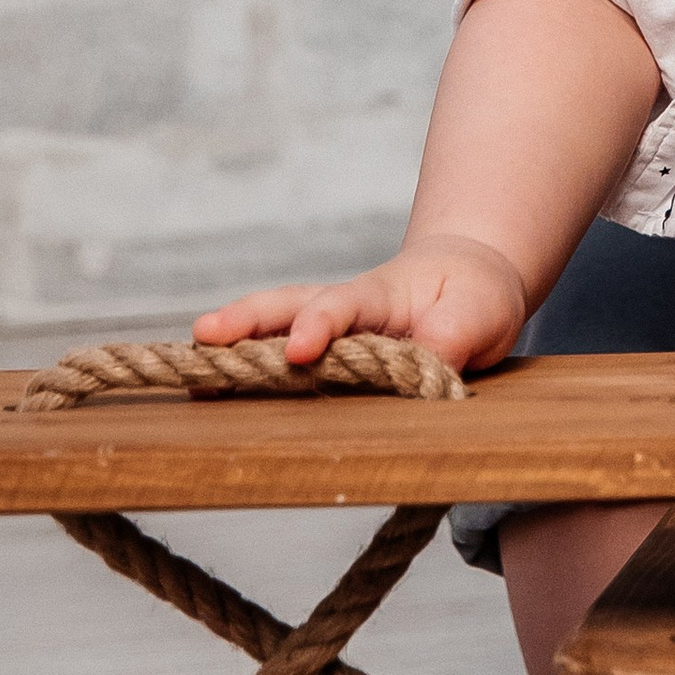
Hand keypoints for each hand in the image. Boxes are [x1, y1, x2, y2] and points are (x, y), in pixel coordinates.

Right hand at [194, 231, 529, 379]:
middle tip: (204, 335)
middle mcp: (344, 306)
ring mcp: (329, 328)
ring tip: (192, 372)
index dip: (321, 326)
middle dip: (248, 320)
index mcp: (383, 292)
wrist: (468, 281)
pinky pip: (281, 358)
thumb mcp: (481, 313)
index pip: (345, 305)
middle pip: (288, 304)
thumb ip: (452, 338)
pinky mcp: (327, 354)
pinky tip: (210, 393)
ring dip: (235, 345)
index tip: (301, 351)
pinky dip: (245, 372)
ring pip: (275, 327)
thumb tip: (424, 368)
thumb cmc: (474, 295)